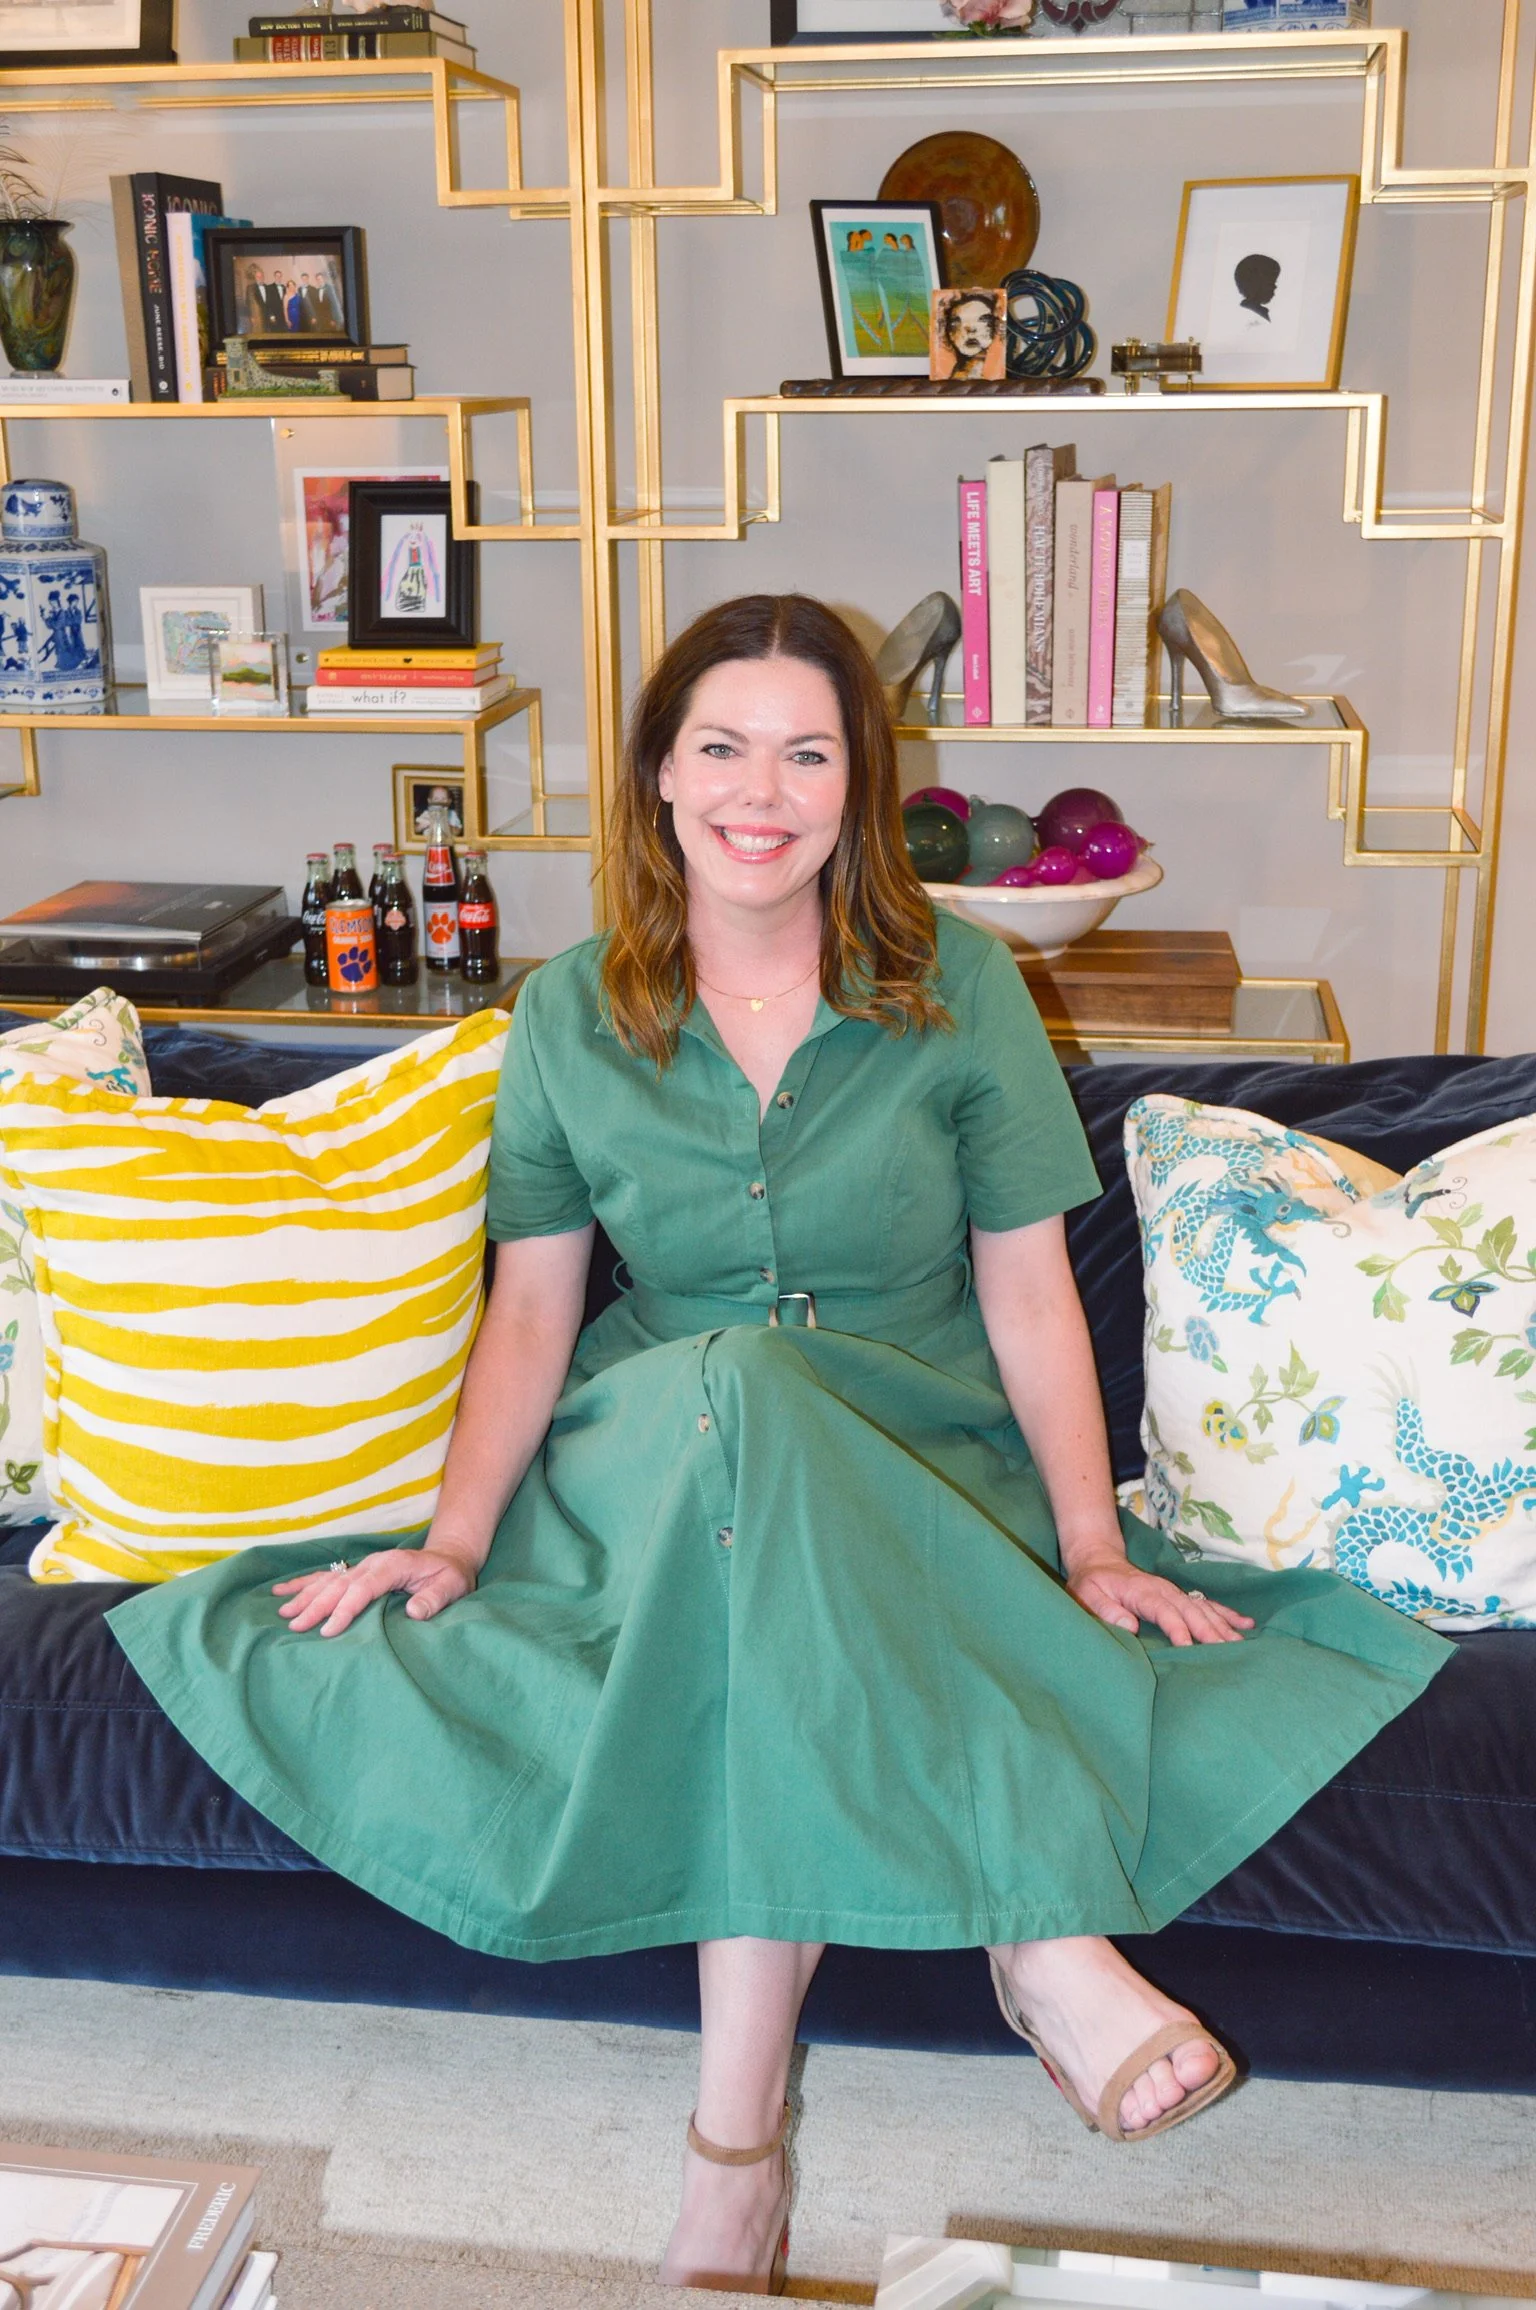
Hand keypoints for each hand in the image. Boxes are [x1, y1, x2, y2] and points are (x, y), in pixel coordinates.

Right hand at [273, 1546, 477, 1636]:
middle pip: (339, 1585)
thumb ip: (435, 1599)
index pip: (363, 1589)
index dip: (345, 1609)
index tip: (328, 1630)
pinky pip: (326, 1576)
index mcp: (393, 1566)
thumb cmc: (450, 1576)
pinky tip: (281, 1591)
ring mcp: (363, 1565)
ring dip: (305, 1596)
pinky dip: (303, 1583)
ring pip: (328, 1581)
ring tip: (284, 1613)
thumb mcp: (452, 1587)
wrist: (448, 1557)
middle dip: (317, 1606)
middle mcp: (373, 1563)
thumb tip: (414, 1612)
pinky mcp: (357, 1571)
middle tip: (296, 1627)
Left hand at [1068, 1555, 1253, 1646]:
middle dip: (1209, 1631)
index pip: (1164, 1611)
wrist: (1099, 1560)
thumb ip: (1104, 1609)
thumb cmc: (1091, 1582)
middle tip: (1226, 1652)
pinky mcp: (1179, 1595)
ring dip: (1223, 1626)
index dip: (1177, 1629)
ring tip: (1241, 1643)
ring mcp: (1174, 1591)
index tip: (1189, 1647)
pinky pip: (1207, 1604)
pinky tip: (1246, 1624)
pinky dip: (1227, 1614)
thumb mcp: (1086, 1594)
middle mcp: (1164, 1590)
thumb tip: (1129, 1625)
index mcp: (1142, 1591)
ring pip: (1204, 1609)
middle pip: (1191, 1611)